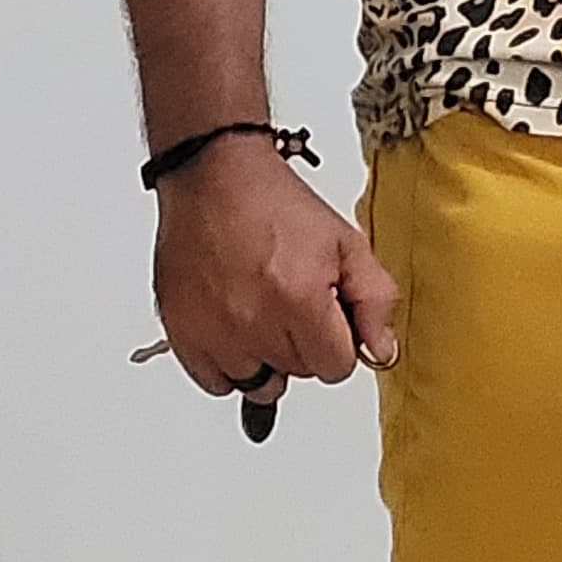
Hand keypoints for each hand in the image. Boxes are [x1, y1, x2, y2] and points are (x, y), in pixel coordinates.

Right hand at [151, 133, 400, 423]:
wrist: (214, 178)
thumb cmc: (275, 205)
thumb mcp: (346, 242)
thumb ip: (374, 300)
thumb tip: (379, 350)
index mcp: (301, 300)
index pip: (336, 367)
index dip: (339, 341)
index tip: (329, 317)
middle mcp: (254, 323)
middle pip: (299, 372)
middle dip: (305, 343)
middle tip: (294, 300)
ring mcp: (214, 333)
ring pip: (259, 382)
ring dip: (267, 356)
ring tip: (264, 311)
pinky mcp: (182, 335)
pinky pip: (217, 382)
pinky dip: (230, 364)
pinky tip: (236, 327)